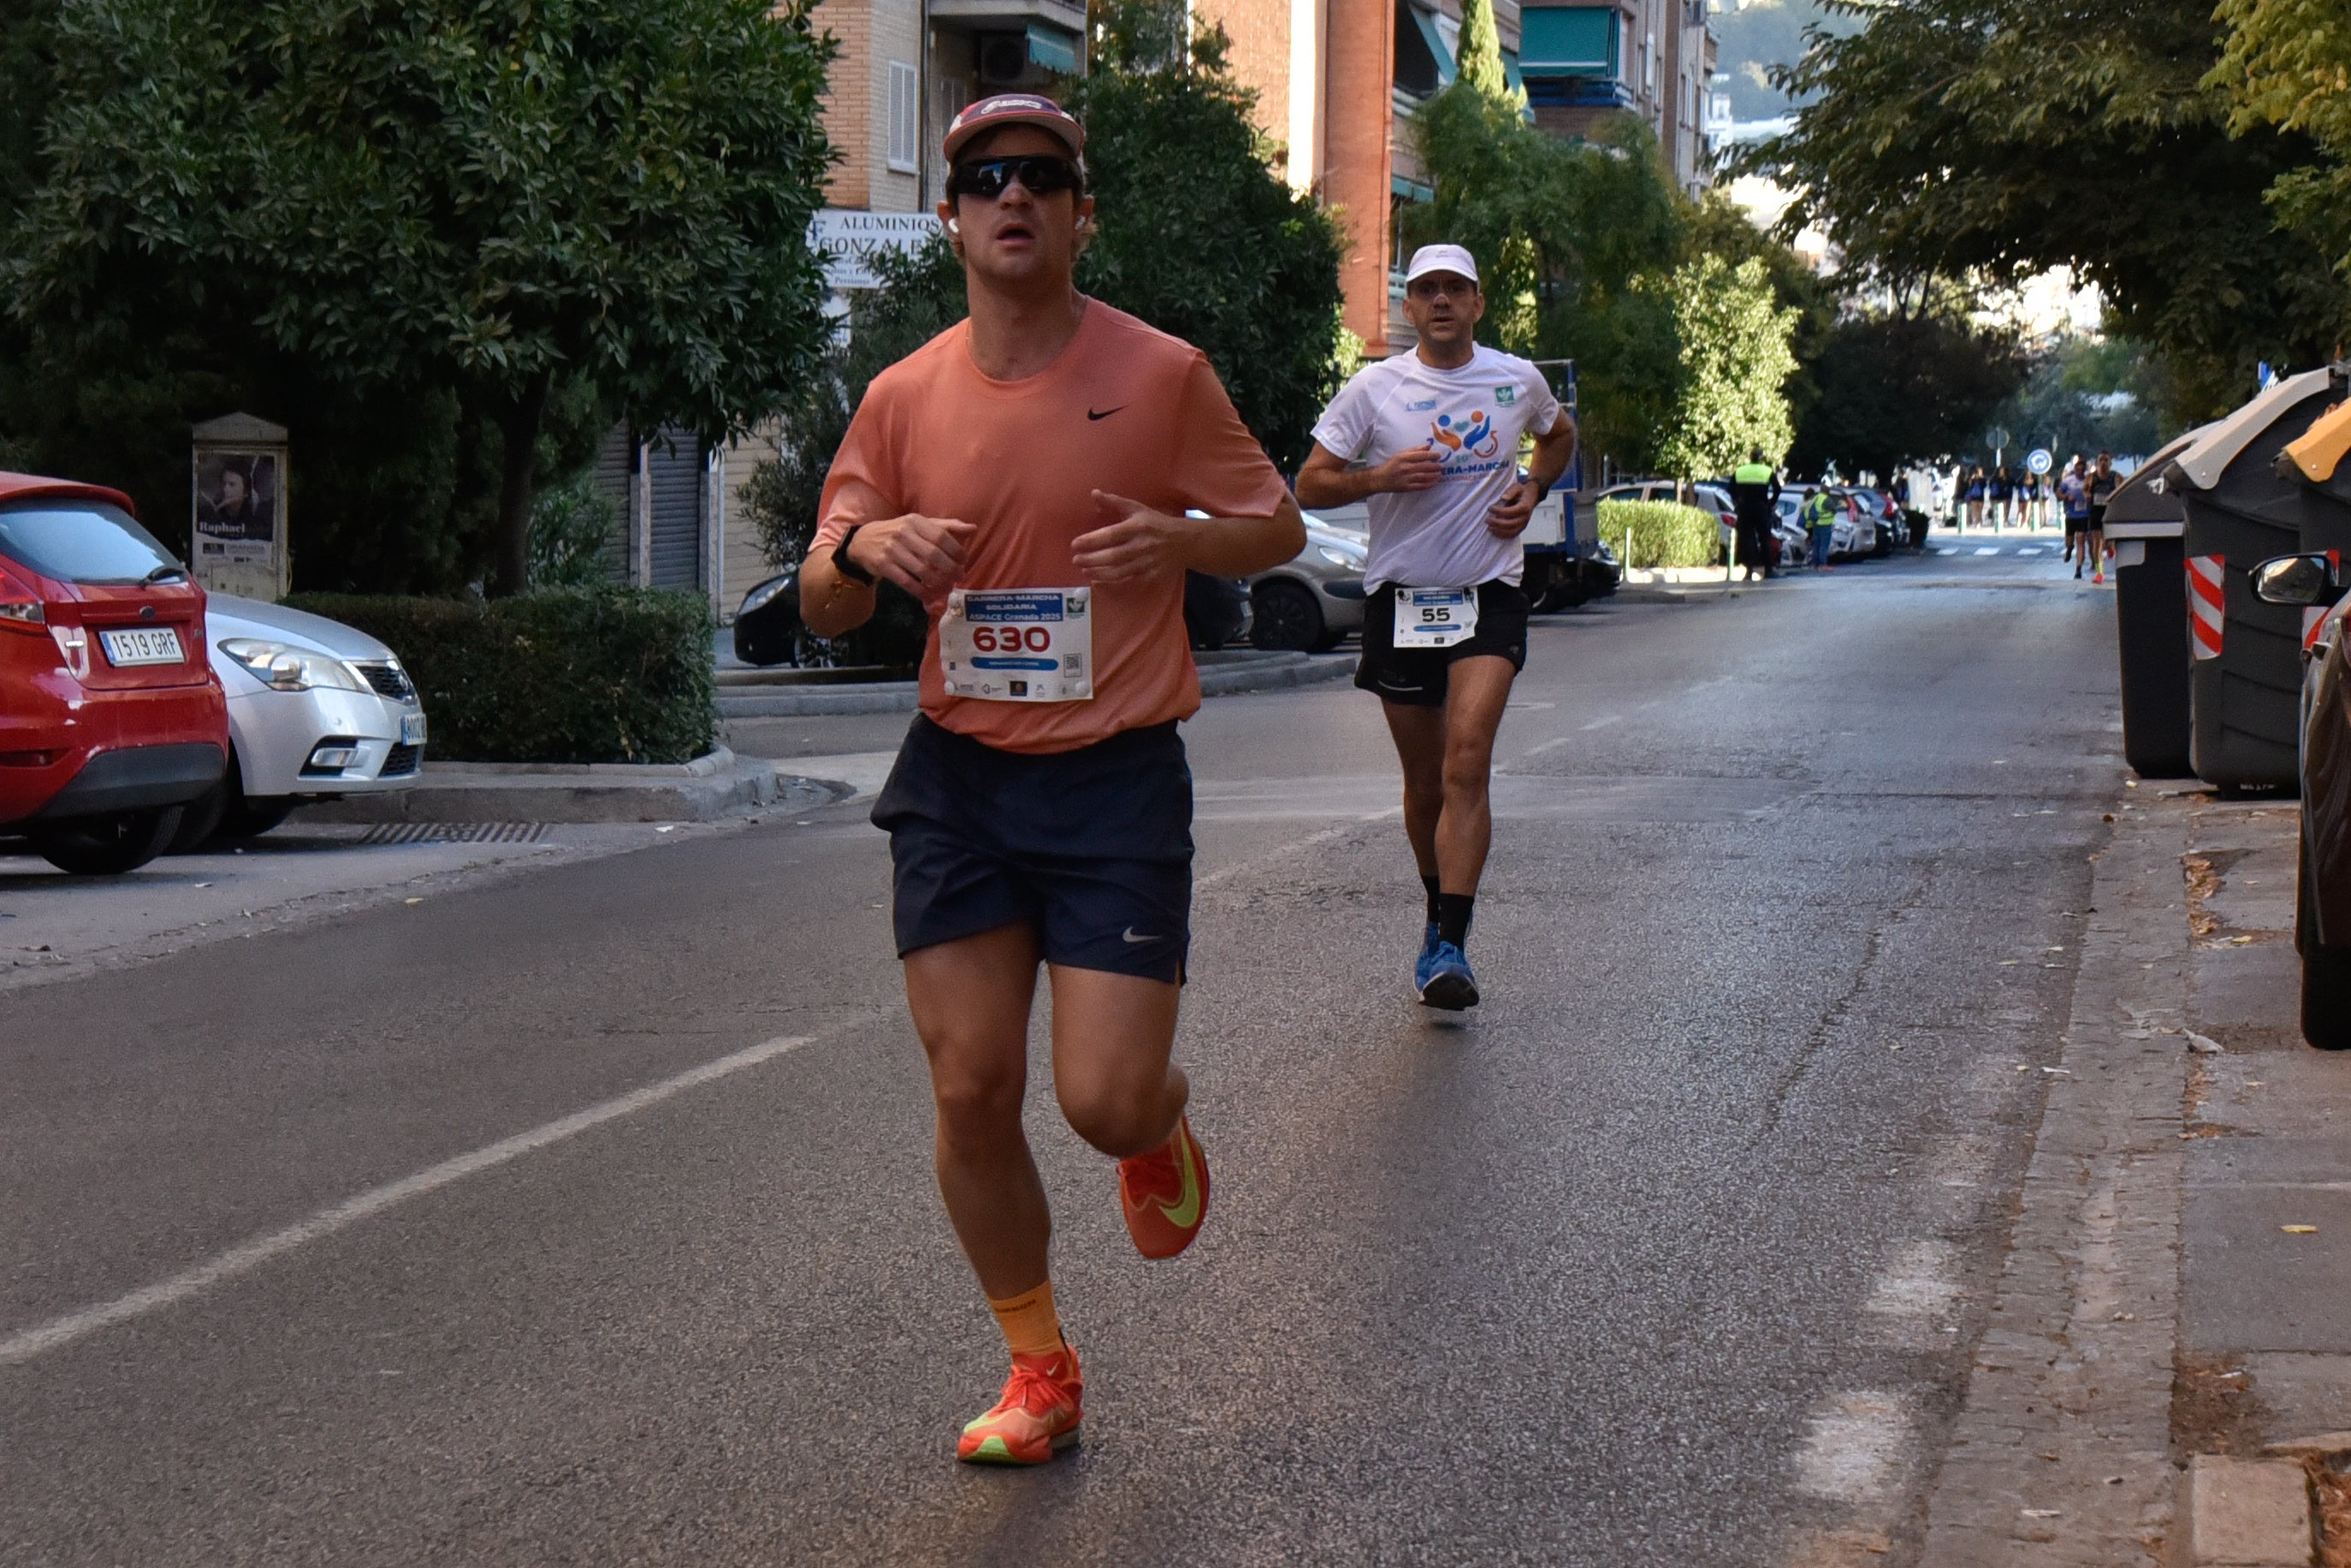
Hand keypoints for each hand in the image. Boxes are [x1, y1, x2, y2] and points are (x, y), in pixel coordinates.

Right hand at [846, 514, 975, 606]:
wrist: (862, 541)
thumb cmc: (898, 533)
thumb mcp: (919, 524)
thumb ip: (945, 526)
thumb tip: (972, 528)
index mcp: (915, 521)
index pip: (941, 536)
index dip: (956, 551)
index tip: (964, 562)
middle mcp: (903, 533)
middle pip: (934, 554)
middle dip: (950, 569)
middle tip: (958, 577)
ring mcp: (892, 550)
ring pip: (922, 570)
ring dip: (938, 583)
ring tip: (947, 588)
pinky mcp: (883, 565)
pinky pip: (907, 582)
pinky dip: (921, 591)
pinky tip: (930, 596)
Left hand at [1073, 492, 1187, 585]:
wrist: (1186, 542)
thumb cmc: (1157, 523)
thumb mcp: (1138, 509)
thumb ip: (1114, 502)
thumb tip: (1093, 493)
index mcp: (1137, 526)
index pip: (1111, 534)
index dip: (1091, 540)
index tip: (1075, 544)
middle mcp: (1142, 545)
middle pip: (1113, 556)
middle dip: (1092, 559)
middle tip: (1075, 560)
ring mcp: (1147, 562)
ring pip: (1119, 571)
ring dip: (1099, 573)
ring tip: (1084, 571)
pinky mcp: (1151, 575)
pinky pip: (1129, 581)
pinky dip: (1112, 582)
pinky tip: (1098, 581)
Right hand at [1369, 448, 1443, 494]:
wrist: (1380, 479)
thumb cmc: (1392, 465)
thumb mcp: (1401, 454)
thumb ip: (1415, 450)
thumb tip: (1428, 446)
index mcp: (1404, 457)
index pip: (1421, 455)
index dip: (1432, 455)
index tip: (1438, 455)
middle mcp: (1405, 467)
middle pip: (1424, 466)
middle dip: (1435, 466)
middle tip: (1441, 465)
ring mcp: (1405, 478)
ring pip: (1423, 477)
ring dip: (1433, 475)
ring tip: (1439, 474)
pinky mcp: (1406, 487)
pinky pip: (1420, 486)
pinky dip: (1428, 484)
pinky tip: (1434, 482)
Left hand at [1485, 479, 1537, 538]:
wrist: (1532, 496)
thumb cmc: (1522, 491)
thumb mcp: (1517, 487)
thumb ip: (1510, 491)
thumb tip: (1503, 498)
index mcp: (1525, 507)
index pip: (1511, 512)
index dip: (1499, 511)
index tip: (1490, 508)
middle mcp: (1525, 517)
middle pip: (1511, 524)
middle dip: (1497, 523)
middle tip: (1487, 520)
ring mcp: (1524, 524)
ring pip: (1511, 532)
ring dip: (1499, 531)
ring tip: (1489, 527)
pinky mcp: (1521, 528)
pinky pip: (1512, 535)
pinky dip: (1503, 535)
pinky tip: (1494, 531)